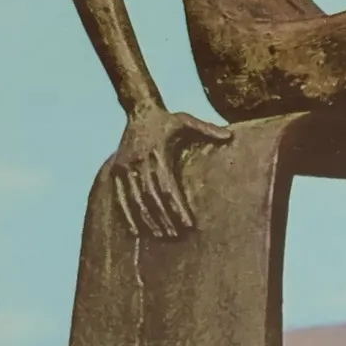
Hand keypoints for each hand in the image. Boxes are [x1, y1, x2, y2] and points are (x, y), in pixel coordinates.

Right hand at [110, 107, 231, 239]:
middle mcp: (139, 161)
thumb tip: (230, 136)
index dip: (177, 208)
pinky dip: (127, 215)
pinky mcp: (116, 170)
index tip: (188, 225)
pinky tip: (137, 231)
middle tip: (175, 235)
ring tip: (160, 235)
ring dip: (147, 220)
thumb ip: (208, 129)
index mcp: (158, 153)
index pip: (168, 188)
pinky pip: (120, 197)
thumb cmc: (168, 119)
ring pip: (135, 200)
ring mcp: (125, 167)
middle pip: (152, 197)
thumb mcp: (187, 120)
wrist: (139, 110)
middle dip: (163, 218)